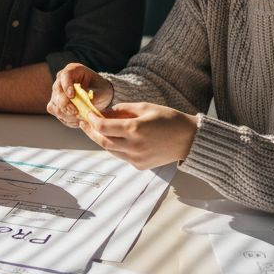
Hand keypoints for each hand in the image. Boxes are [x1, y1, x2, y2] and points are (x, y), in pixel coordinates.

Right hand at [46, 63, 112, 127]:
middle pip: (57, 91)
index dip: (66, 86)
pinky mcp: (56, 104)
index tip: (72, 96)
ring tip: (79, 118)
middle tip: (76, 112)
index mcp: (73, 70)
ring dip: (65, 114)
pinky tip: (76, 120)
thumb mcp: (102, 90)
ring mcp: (56, 93)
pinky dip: (66, 119)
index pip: (65, 76)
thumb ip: (96, 94)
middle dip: (65, 104)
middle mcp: (61, 80)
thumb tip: (90, 100)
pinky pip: (56, 113)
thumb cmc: (100, 89)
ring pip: (53, 105)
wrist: (98, 95)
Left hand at [79, 102, 197, 169]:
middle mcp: (134, 146)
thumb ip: (123, 109)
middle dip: (90, 131)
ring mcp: (136, 159)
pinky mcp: (139, 166)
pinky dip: (115, 147)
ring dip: (102, 139)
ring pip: (110, 150)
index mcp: (135, 129)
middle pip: (102, 141)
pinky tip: (115, 138)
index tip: (88, 113)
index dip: (92, 120)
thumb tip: (105, 112)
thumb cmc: (169, 120)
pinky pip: (121, 156)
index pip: (103, 126)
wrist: (188, 140)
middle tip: (84, 123)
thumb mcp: (146, 107)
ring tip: (98, 129)